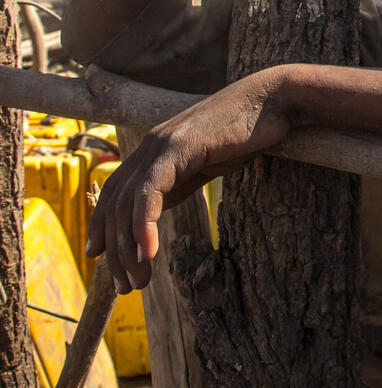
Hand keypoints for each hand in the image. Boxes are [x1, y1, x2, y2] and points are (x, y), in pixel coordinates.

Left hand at [85, 68, 293, 292]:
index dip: (103, 225)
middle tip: (128, 286)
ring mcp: (161, 144)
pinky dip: (144, 225)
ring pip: (129, 203)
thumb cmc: (250, 130)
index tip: (101, 259)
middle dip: (116, 249)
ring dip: (129, 247)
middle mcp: (150, 145)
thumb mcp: (207, 162)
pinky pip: (150, 193)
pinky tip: (149, 252)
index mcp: (155, 150)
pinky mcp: (177, 147)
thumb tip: (163, 203)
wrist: (274, 101)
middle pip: (116, 204)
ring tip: (139, 279)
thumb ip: (181, 179)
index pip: (116, 192)